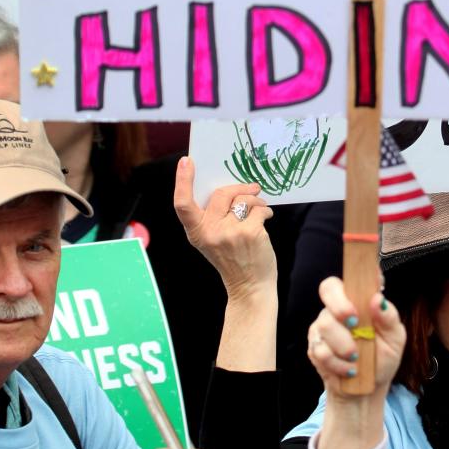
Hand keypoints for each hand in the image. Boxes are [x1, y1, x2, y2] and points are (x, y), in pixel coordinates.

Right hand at [174, 161, 275, 299]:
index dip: (183, 181)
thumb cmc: (233, 259)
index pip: (182, 204)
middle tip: (253, 188)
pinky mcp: (249, 233)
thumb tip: (228, 187)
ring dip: (256, 201)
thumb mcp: (212, 240)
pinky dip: (265, 212)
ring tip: (260, 209)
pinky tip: (265, 219)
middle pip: (221, 194)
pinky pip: (258, 209)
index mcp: (196, 233)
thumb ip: (213, 217)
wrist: (250, 286)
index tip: (186, 162)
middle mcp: (209, 232)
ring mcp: (229, 233)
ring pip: (243, 199)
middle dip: (239, 188)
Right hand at [309, 277, 405, 397]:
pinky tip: (348, 370)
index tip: (364, 286)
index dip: (355, 272)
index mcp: (361, 299)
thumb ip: (388, 318)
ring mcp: (324, 325)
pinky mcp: (314, 346)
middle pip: (329, 288)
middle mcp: (340, 306)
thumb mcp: (395, 339)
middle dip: (340, 306)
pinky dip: (337, 364)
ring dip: (344, 346)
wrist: (368, 387)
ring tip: (357, 359)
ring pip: (325, 324)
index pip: (353, 276)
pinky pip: (320, 349)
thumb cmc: (383, 357)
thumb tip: (378, 299)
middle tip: (355, 324)